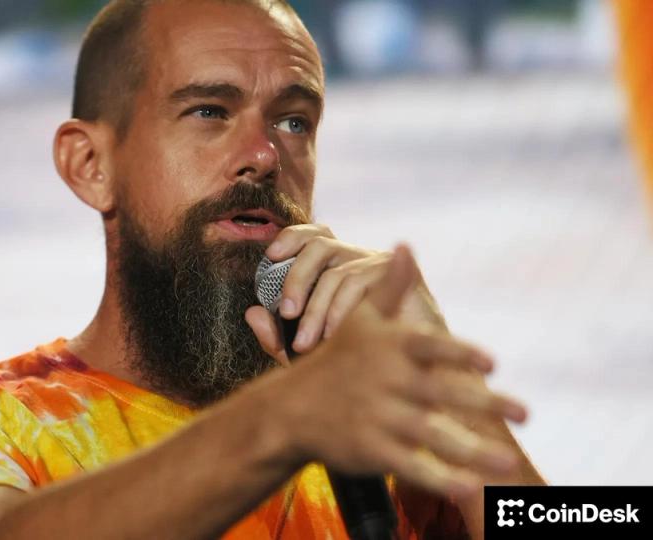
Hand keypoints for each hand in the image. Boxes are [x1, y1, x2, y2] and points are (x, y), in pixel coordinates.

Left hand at [246, 225, 444, 359]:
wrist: (413, 376)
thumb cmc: (358, 362)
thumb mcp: (308, 353)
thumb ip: (277, 338)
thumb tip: (251, 314)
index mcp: (334, 264)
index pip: (312, 235)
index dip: (291, 237)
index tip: (270, 257)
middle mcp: (357, 257)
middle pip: (319, 245)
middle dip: (296, 279)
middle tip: (286, 314)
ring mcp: (380, 264)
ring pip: (338, 271)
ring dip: (317, 309)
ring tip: (306, 344)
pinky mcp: (403, 276)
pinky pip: (363, 284)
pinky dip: (343, 311)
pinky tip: (335, 336)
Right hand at [247, 246, 527, 498]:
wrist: (292, 408)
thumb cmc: (338, 358)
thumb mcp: (360, 319)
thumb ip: (391, 286)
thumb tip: (406, 245)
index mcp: (389, 347)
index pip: (428, 347)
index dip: (459, 354)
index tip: (493, 362)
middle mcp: (385, 383)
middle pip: (438, 394)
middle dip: (483, 404)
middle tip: (526, 413)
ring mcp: (378, 418)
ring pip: (430, 435)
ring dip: (471, 451)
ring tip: (507, 464)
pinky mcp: (372, 451)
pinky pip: (411, 465)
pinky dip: (438, 478)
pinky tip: (469, 487)